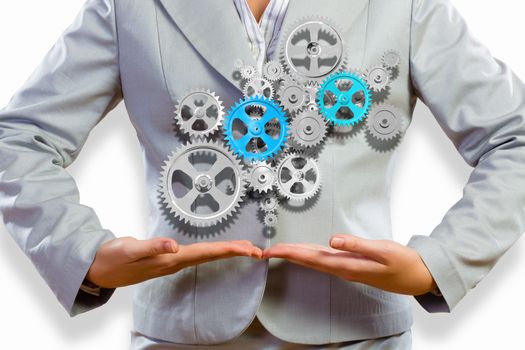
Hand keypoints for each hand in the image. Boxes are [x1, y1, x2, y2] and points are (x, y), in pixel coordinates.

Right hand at [86, 236, 262, 287]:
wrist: (98, 269)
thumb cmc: (112, 259)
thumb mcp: (129, 250)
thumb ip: (151, 247)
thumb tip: (174, 246)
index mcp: (170, 260)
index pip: (206, 254)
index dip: (228, 250)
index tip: (249, 250)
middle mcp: (175, 262)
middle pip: (211, 257)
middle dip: (235, 252)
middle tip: (258, 250)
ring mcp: (172, 261)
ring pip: (206, 256)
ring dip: (226, 252)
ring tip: (246, 249)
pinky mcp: (167, 258)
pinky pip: (197, 255)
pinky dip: (212, 251)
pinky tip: (217, 250)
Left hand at [262, 234, 436, 295]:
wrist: (417, 277)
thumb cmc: (403, 263)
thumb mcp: (383, 251)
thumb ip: (357, 245)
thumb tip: (332, 240)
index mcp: (347, 265)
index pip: (312, 258)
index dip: (291, 254)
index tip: (272, 250)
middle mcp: (343, 269)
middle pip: (308, 261)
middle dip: (286, 255)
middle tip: (264, 250)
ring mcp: (346, 268)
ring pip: (315, 261)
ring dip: (295, 256)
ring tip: (278, 250)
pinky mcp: (351, 265)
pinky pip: (324, 260)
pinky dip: (309, 255)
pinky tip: (304, 253)